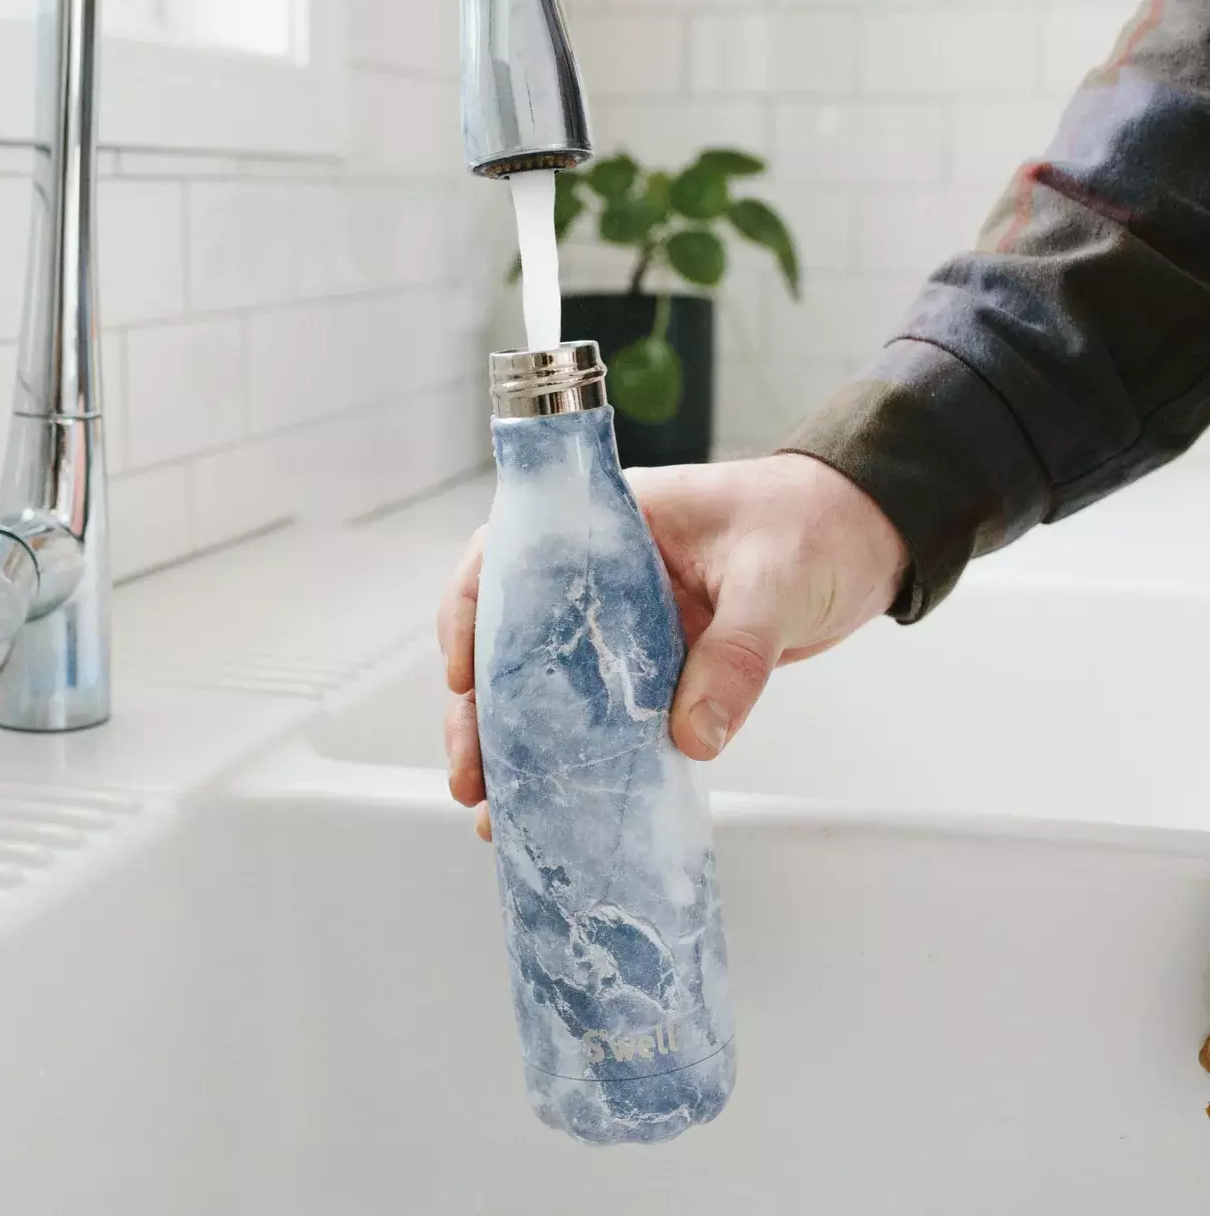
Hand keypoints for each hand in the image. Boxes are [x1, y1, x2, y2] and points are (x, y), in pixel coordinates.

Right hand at [438, 454, 908, 839]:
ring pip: (550, 682)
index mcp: (611, 523)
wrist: (869, 537)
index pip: (511, 555)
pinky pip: (605, 710)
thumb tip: (692, 736)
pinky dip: (581, 754)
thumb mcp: (774, 582)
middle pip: (513, 635)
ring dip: (519, 743)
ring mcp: (627, 621)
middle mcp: (604, 572)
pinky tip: (561, 801)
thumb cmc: (816, 524)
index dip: (471, 614)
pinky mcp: (659, 663)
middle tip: (475, 773)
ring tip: (499, 807)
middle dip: (483, 708)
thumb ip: (735, 656)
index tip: (462, 676)